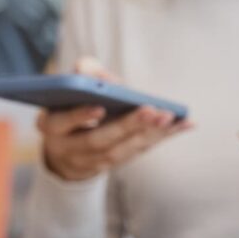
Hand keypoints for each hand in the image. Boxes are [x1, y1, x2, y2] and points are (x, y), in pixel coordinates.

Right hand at [38, 58, 192, 181]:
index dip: (79, 115)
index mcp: (51, 126)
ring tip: (171, 116)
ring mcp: (93, 161)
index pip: (61, 122)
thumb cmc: (70, 105)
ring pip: (123, 150)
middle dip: (127, 126)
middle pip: (99, 140)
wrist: (65, 150)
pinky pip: (141, 150)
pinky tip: (186, 123)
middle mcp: (69, 149)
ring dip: (150, 133)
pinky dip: (164, 136)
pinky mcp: (116, 163)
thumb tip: (109, 79)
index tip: (99, 107)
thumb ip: (85, 74)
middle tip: (152, 111)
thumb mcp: (68, 88)